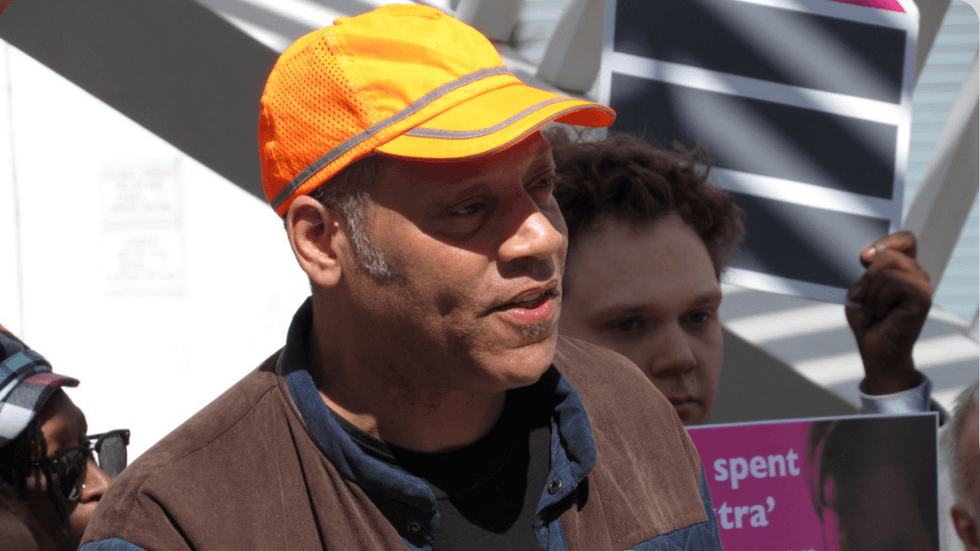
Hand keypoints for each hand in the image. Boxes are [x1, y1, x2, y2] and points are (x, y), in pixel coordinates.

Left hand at [845, 231, 930, 394]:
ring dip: (870, 293)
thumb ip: (866, 271)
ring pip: (886, 270)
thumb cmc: (866, 319)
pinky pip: (893, 283)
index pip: (904, 239)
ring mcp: (922, 284)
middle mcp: (915, 272)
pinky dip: (878, 301)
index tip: (864, 256)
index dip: (886, 241)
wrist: (874, 348)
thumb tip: (865, 255)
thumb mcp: (860, 289)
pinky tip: (881, 315)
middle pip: (888, 253)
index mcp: (902, 267)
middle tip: (862, 296)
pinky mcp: (923, 296)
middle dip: (866, 276)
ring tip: (871, 310)